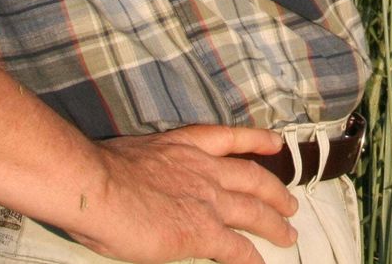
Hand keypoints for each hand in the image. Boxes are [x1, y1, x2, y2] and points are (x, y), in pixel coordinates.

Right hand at [72, 124, 299, 263]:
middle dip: (275, 191)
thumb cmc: (104, 172)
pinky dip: (252, 258)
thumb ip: (156, 168)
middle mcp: (204, 168)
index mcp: (186, 146)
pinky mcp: (202, 231)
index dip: (256, 140)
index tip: (276, 143)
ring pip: (254, 211)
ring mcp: (207, 199)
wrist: (100, 187)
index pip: (230, 139)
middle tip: (291, 203)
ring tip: (289, 233)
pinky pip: (237, 247)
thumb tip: (150, 183)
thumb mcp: (138, 156)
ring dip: (275, 223)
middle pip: (252, 178)